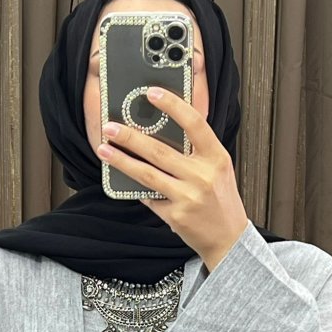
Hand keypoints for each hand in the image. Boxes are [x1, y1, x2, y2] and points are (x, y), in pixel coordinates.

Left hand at [96, 86, 249, 269]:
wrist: (228, 238)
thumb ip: (195, 152)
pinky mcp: (175, 216)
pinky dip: (134, 188)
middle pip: (159, 151)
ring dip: (121, 161)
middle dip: (130, 137)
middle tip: (110, 127)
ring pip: (147, 174)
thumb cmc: (220, 200)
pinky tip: (119, 178)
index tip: (151, 93)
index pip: (194, 123)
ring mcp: (188, 197)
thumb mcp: (217, 169)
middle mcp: (203, 175)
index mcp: (217, 157)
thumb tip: (159, 133)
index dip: (172, 105)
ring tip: (103, 150)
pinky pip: (148, 197)